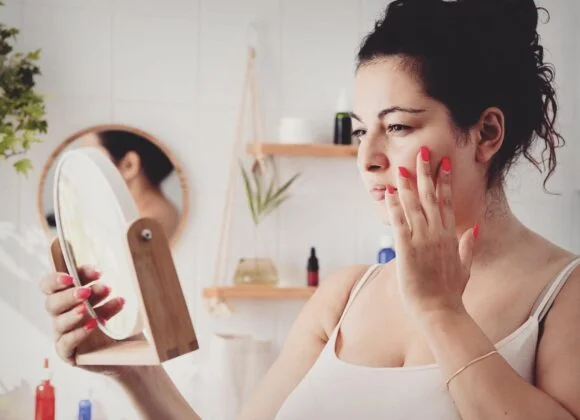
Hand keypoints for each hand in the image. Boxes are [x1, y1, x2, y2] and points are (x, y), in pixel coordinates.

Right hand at [39, 266, 124, 371]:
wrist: (128, 350)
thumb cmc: (118, 322)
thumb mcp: (114, 301)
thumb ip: (104, 288)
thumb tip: (106, 273)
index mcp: (68, 298)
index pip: (50, 286)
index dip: (56, 279)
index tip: (73, 276)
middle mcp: (62, 315)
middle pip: (52, 303)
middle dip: (69, 295)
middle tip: (87, 292)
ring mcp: (64, 335)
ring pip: (59, 323)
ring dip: (75, 313)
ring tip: (89, 309)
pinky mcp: (69, 353)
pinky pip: (66, 344)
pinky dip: (78, 333)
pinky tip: (93, 325)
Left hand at [384, 146, 477, 318]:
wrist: (440, 311)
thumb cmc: (450, 293)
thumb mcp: (465, 267)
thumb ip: (469, 245)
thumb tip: (476, 228)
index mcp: (450, 236)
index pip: (446, 201)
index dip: (443, 181)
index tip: (443, 163)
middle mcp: (437, 233)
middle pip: (430, 197)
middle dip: (426, 173)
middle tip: (422, 152)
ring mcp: (422, 240)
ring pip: (414, 205)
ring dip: (409, 184)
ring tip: (404, 166)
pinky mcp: (407, 249)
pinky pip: (399, 222)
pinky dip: (394, 206)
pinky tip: (390, 192)